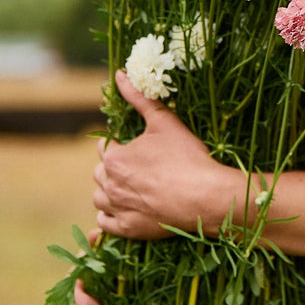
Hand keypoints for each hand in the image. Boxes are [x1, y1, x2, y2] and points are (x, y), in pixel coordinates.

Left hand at [92, 69, 231, 238]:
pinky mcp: (127, 230)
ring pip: (100, 198)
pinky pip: (105, 224)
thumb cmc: (186, 156)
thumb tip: (119, 75)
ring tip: (131, 186)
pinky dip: (109, 217)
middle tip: (139, 166)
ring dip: (109, 191)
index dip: (121, 145)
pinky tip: (124, 210)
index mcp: (115, 158)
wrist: (205, 196)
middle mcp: (109, 184)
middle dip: (114, 167)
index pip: (106, 147)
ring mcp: (117, 210)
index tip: (138, 148)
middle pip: (101, 172)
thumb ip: (138, 97)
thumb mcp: (163, 121)